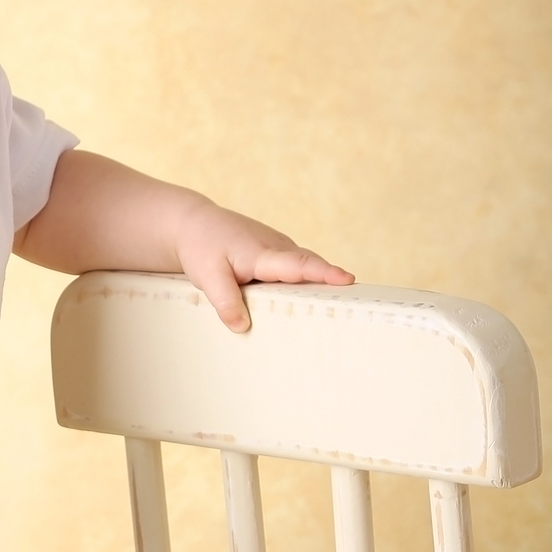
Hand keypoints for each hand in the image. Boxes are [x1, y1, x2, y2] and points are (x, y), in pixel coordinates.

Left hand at [175, 198, 353, 331]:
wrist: (194, 224)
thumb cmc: (202, 248)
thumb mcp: (207, 277)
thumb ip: (225, 301)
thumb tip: (242, 327)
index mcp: (263, 253)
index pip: (298, 264)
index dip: (322, 273)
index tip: (346, 279)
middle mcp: (278, 248)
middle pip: (313, 267)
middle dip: (334, 283)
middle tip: (357, 305)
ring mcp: (281, 250)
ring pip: (307, 270)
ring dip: (323, 286)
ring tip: (342, 311)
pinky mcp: (279, 256)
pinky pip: (299, 271)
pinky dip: (309, 284)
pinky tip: (314, 305)